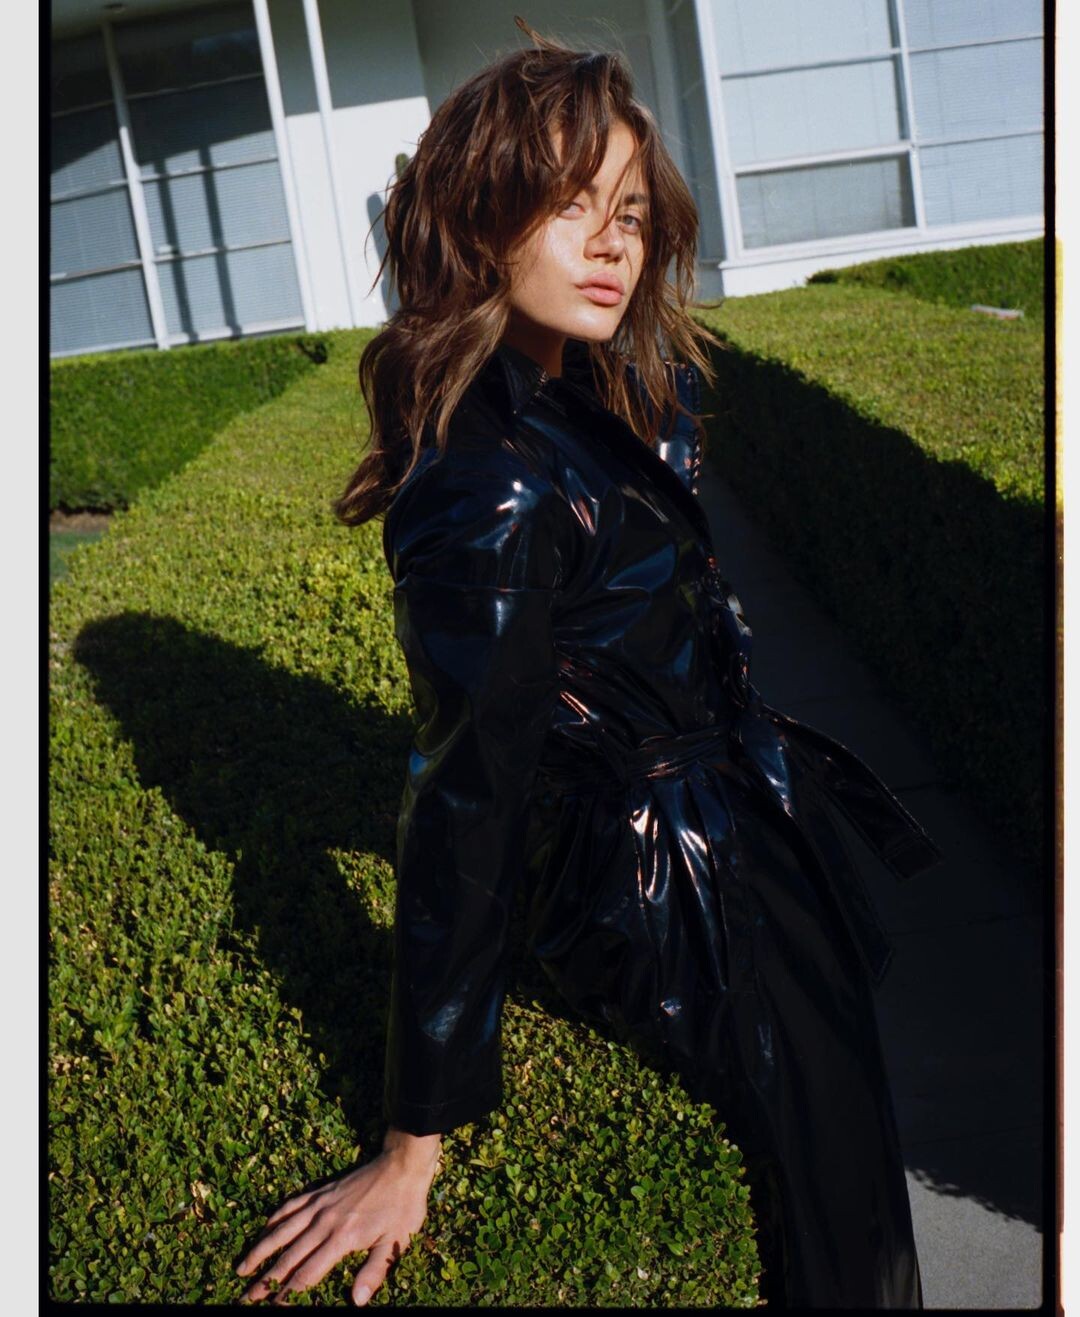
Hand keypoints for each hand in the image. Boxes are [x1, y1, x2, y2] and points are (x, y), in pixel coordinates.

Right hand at [236, 1130, 441, 1305]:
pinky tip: (265, 1228)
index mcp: (342, 1239)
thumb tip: (358, 1301)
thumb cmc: (402, 1207)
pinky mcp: (321, 1191)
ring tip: (242, 1267)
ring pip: (282, 1230)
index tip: (272, 1306)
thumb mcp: (395, 1243)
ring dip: (261, 1250)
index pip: (307, 1273)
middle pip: (288, 1256)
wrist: (401, 1166)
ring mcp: (320, 1204)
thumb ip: (375, 1272)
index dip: (288, 1293)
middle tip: (246, 1296)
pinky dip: (276, 1218)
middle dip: (266, 1279)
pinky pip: (292, 1205)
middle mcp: (325, 1222)